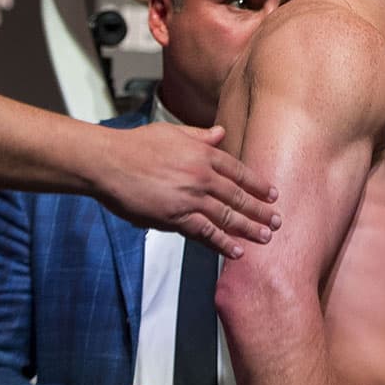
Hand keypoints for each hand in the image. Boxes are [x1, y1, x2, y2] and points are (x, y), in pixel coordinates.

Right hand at [97, 123, 280, 258]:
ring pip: (227, 216)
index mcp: (204, 154)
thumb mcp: (173, 132)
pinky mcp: (175, 217)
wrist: (108, 162)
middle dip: (261, 210)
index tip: (272, 194)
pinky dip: (222, 243)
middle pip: (239, 197)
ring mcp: (190, 198)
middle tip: (277, 221)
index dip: (258, 185)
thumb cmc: (136, 145)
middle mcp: (203, 176)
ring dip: (249, 229)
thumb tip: (221, 133)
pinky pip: (205, 233)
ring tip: (265, 237)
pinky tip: (236, 251)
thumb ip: (200, 135)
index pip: (239, 172)